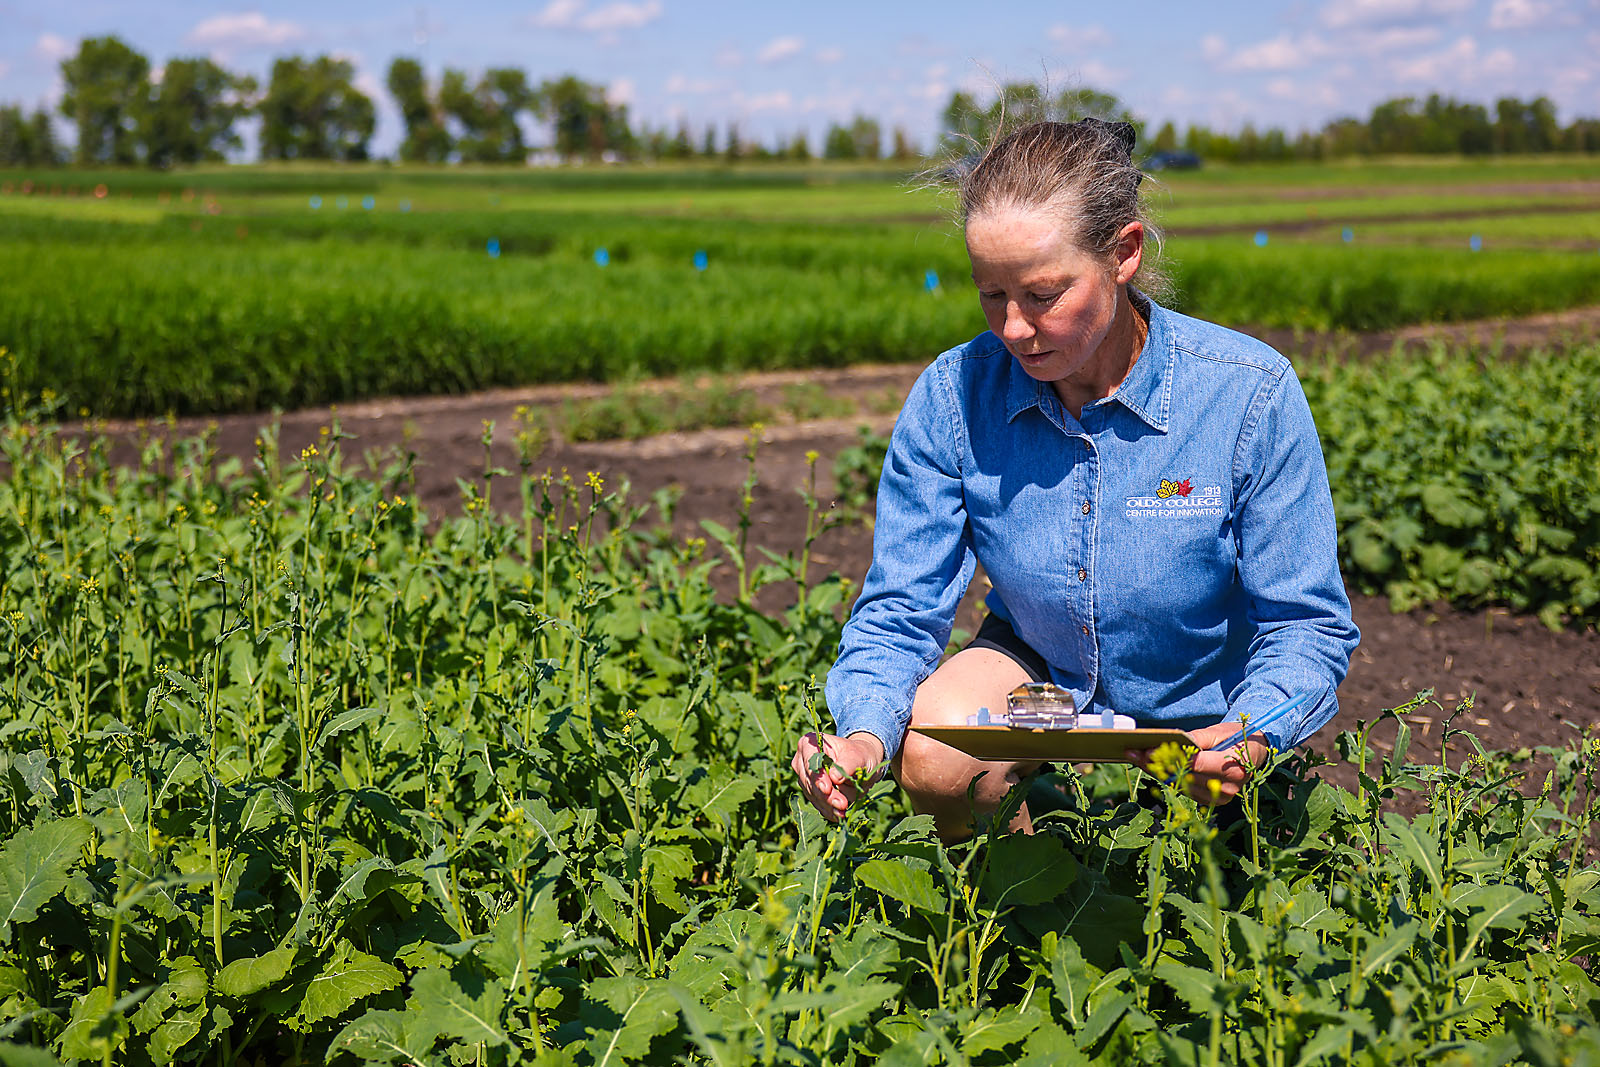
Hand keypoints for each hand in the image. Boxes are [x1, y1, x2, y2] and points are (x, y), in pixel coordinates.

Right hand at [792, 731, 886, 821]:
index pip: (810, 762)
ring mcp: (805, 779)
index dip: (817, 777)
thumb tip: (835, 778)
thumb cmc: (858, 755)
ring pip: (814, 795)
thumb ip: (847, 764)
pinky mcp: (811, 793)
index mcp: (809, 744)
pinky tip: (840, 815)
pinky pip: (818, 804)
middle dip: (826, 795)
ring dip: (829, 804)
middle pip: (810, 782)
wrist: (861, 765)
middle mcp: (802, 761)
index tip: (827, 789)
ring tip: (843, 811)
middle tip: (841, 804)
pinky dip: (830, 810)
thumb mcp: (858, 756)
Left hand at [1127, 722, 1270, 806]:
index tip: (1147, 750)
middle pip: (1184, 777)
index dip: (1169, 758)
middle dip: (1156, 764)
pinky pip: (1185, 790)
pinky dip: (1168, 778)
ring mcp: (1220, 798)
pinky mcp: (1213, 802)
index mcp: (1232, 768)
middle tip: (1133, 753)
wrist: (1256, 753)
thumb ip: (1197, 738)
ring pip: (1181, 785)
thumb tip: (1173, 740)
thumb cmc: (1238, 738)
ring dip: (1157, 772)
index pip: (1194, 765)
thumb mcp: (1219, 732)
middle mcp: (1227, 788)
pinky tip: (1151, 767)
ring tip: (1136, 758)